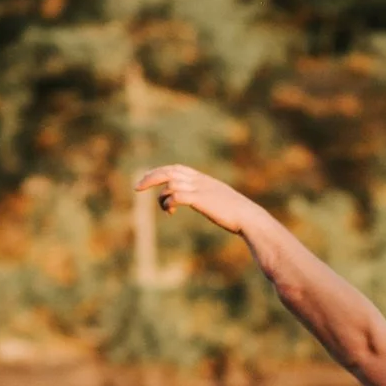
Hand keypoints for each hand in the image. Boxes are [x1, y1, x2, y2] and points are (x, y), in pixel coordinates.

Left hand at [135, 164, 256, 238]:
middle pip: (170, 171)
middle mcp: (200, 181)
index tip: (148, 180)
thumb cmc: (237, 213)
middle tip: (137, 187)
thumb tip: (203, 202)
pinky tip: (170, 211)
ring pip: (170, 183)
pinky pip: (176, 196)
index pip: (177, 168)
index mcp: (204, 179)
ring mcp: (200, 189)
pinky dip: (168, 202)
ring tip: (164, 208)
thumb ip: (209, 197)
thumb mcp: (220, 201)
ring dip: (161, 196)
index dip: (161, 172)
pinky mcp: (200, 200)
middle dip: (151, 177)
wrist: (249, 217)